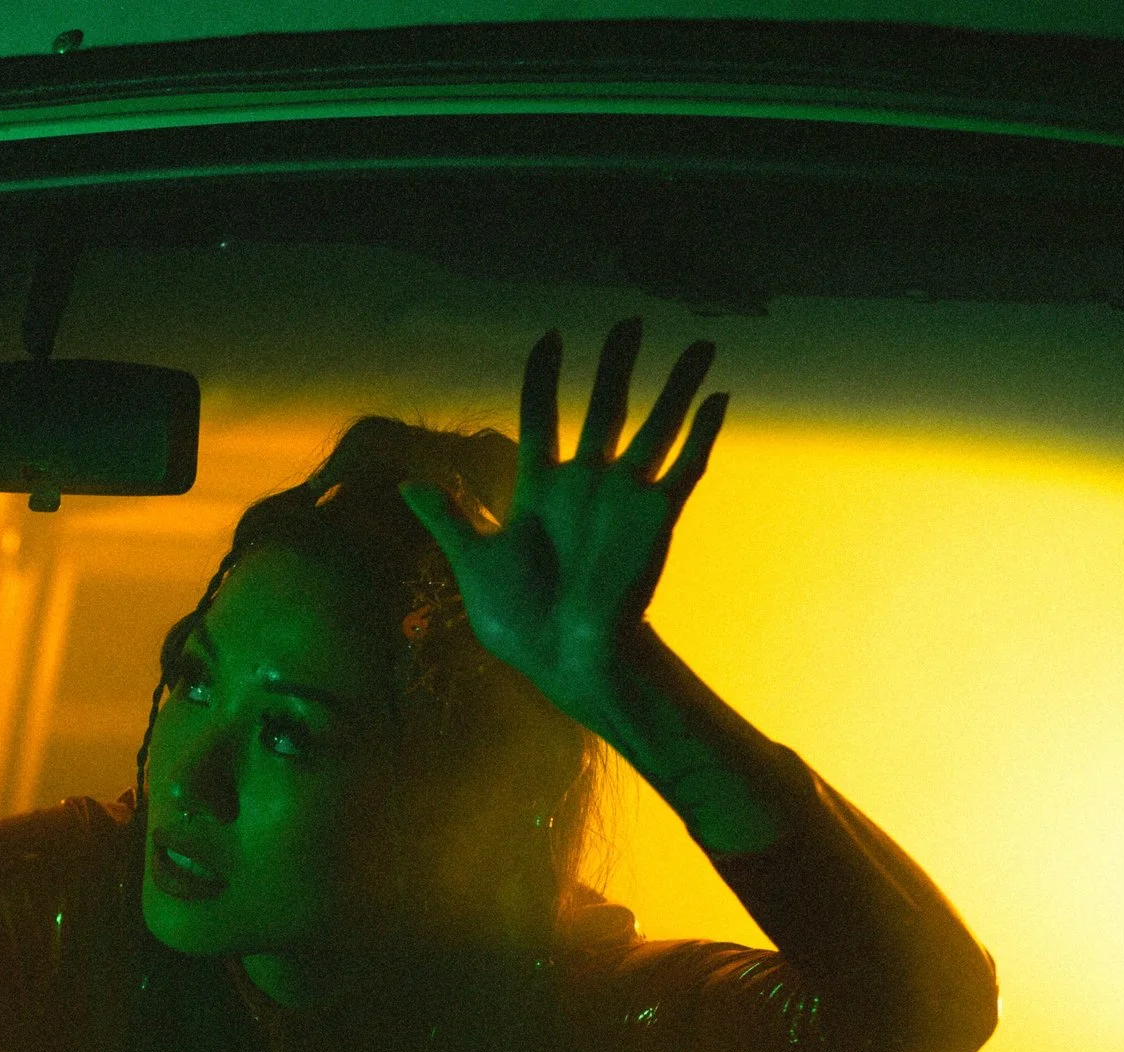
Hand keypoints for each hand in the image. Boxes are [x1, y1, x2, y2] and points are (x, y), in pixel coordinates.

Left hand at [401, 318, 726, 728]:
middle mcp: (586, 484)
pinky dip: (702, 435)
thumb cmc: (518, 619)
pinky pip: (684, 470)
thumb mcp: (474, 560)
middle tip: (631, 320)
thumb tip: (405, 485)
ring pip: (655, 428)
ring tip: (702, 347)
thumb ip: (449, 518)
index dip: (544, 378)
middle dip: (617, 365)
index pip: (541, 417)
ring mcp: (623, 498)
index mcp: (540, 488)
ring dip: (678, 388)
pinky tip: (719, 400)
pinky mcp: (655, 519)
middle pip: (604, 408)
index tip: (551, 337)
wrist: (564, 658)